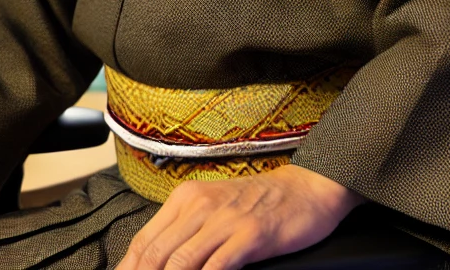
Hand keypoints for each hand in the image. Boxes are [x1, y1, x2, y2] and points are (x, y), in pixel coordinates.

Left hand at [116, 166, 362, 269]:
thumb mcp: (214, 208)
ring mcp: (224, 220)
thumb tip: (157, 262)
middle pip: (154, 254)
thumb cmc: (260, 203)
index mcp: (185, 199)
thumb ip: (186, 232)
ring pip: (179, 262)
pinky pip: (217, 267)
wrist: (307, 188)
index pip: (142, 241)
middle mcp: (199, 206)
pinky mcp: (250, 235)